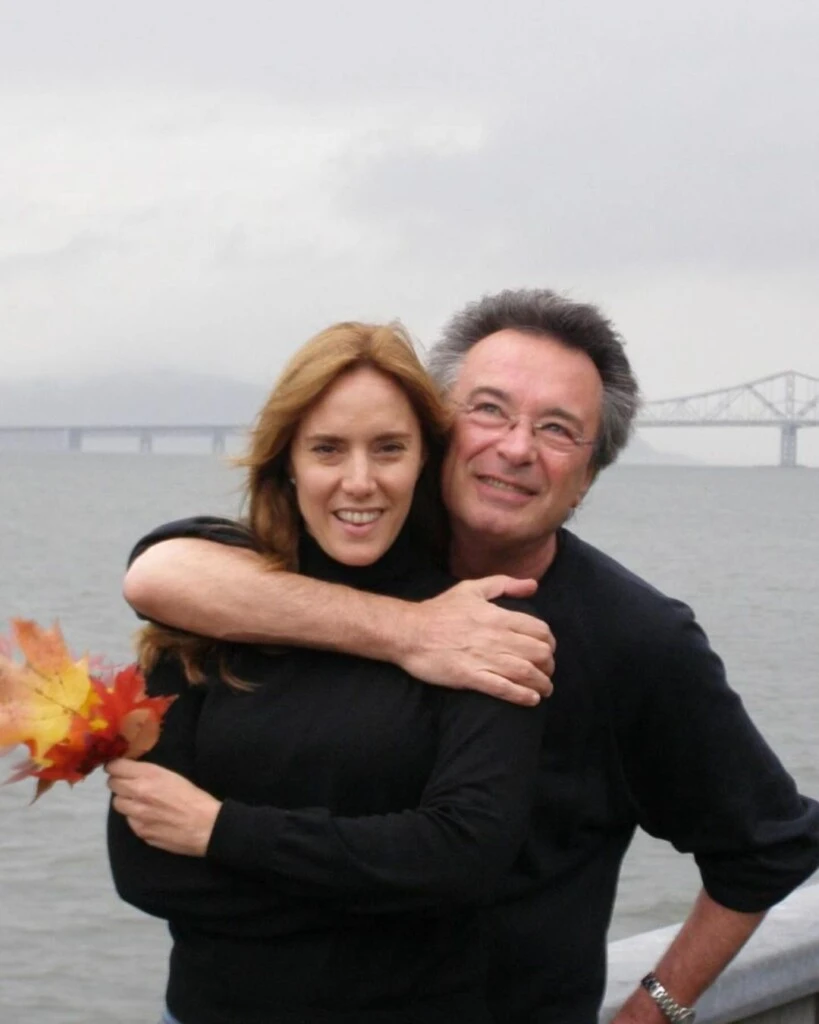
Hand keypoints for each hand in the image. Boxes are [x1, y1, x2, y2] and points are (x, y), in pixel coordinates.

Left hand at [106, 759, 220, 856]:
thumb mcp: (171, 775)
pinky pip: (129, 821)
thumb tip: (131, 772)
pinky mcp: (139, 832)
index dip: (115, 766)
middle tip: (129, 784)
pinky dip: (135, 817)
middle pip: (112, 784)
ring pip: (117, 803)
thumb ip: (147, 773)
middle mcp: (138, 793)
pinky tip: (151, 817)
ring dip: (125, 800)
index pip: (115, 767)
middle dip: (119, 782)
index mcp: (149, 775)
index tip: (118, 768)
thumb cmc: (193, 796)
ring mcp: (136, 815)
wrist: (206, 826)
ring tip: (140, 801)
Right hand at [399, 576, 554, 705]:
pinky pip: (504, 689)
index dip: (549, 642)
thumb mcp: (471, 589)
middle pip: (538, 653)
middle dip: (549, 665)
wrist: (408, 631)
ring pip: (526, 673)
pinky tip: (531, 699)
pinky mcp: (470, 677)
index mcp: (497, 616)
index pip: (539, 630)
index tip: (548, 649)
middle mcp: (495, 637)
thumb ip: (503, 584)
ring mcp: (483, 658)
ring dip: (541, 684)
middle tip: (547, 671)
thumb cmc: (439, 610)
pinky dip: (522, 696)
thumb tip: (532, 585)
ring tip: (544, 689)